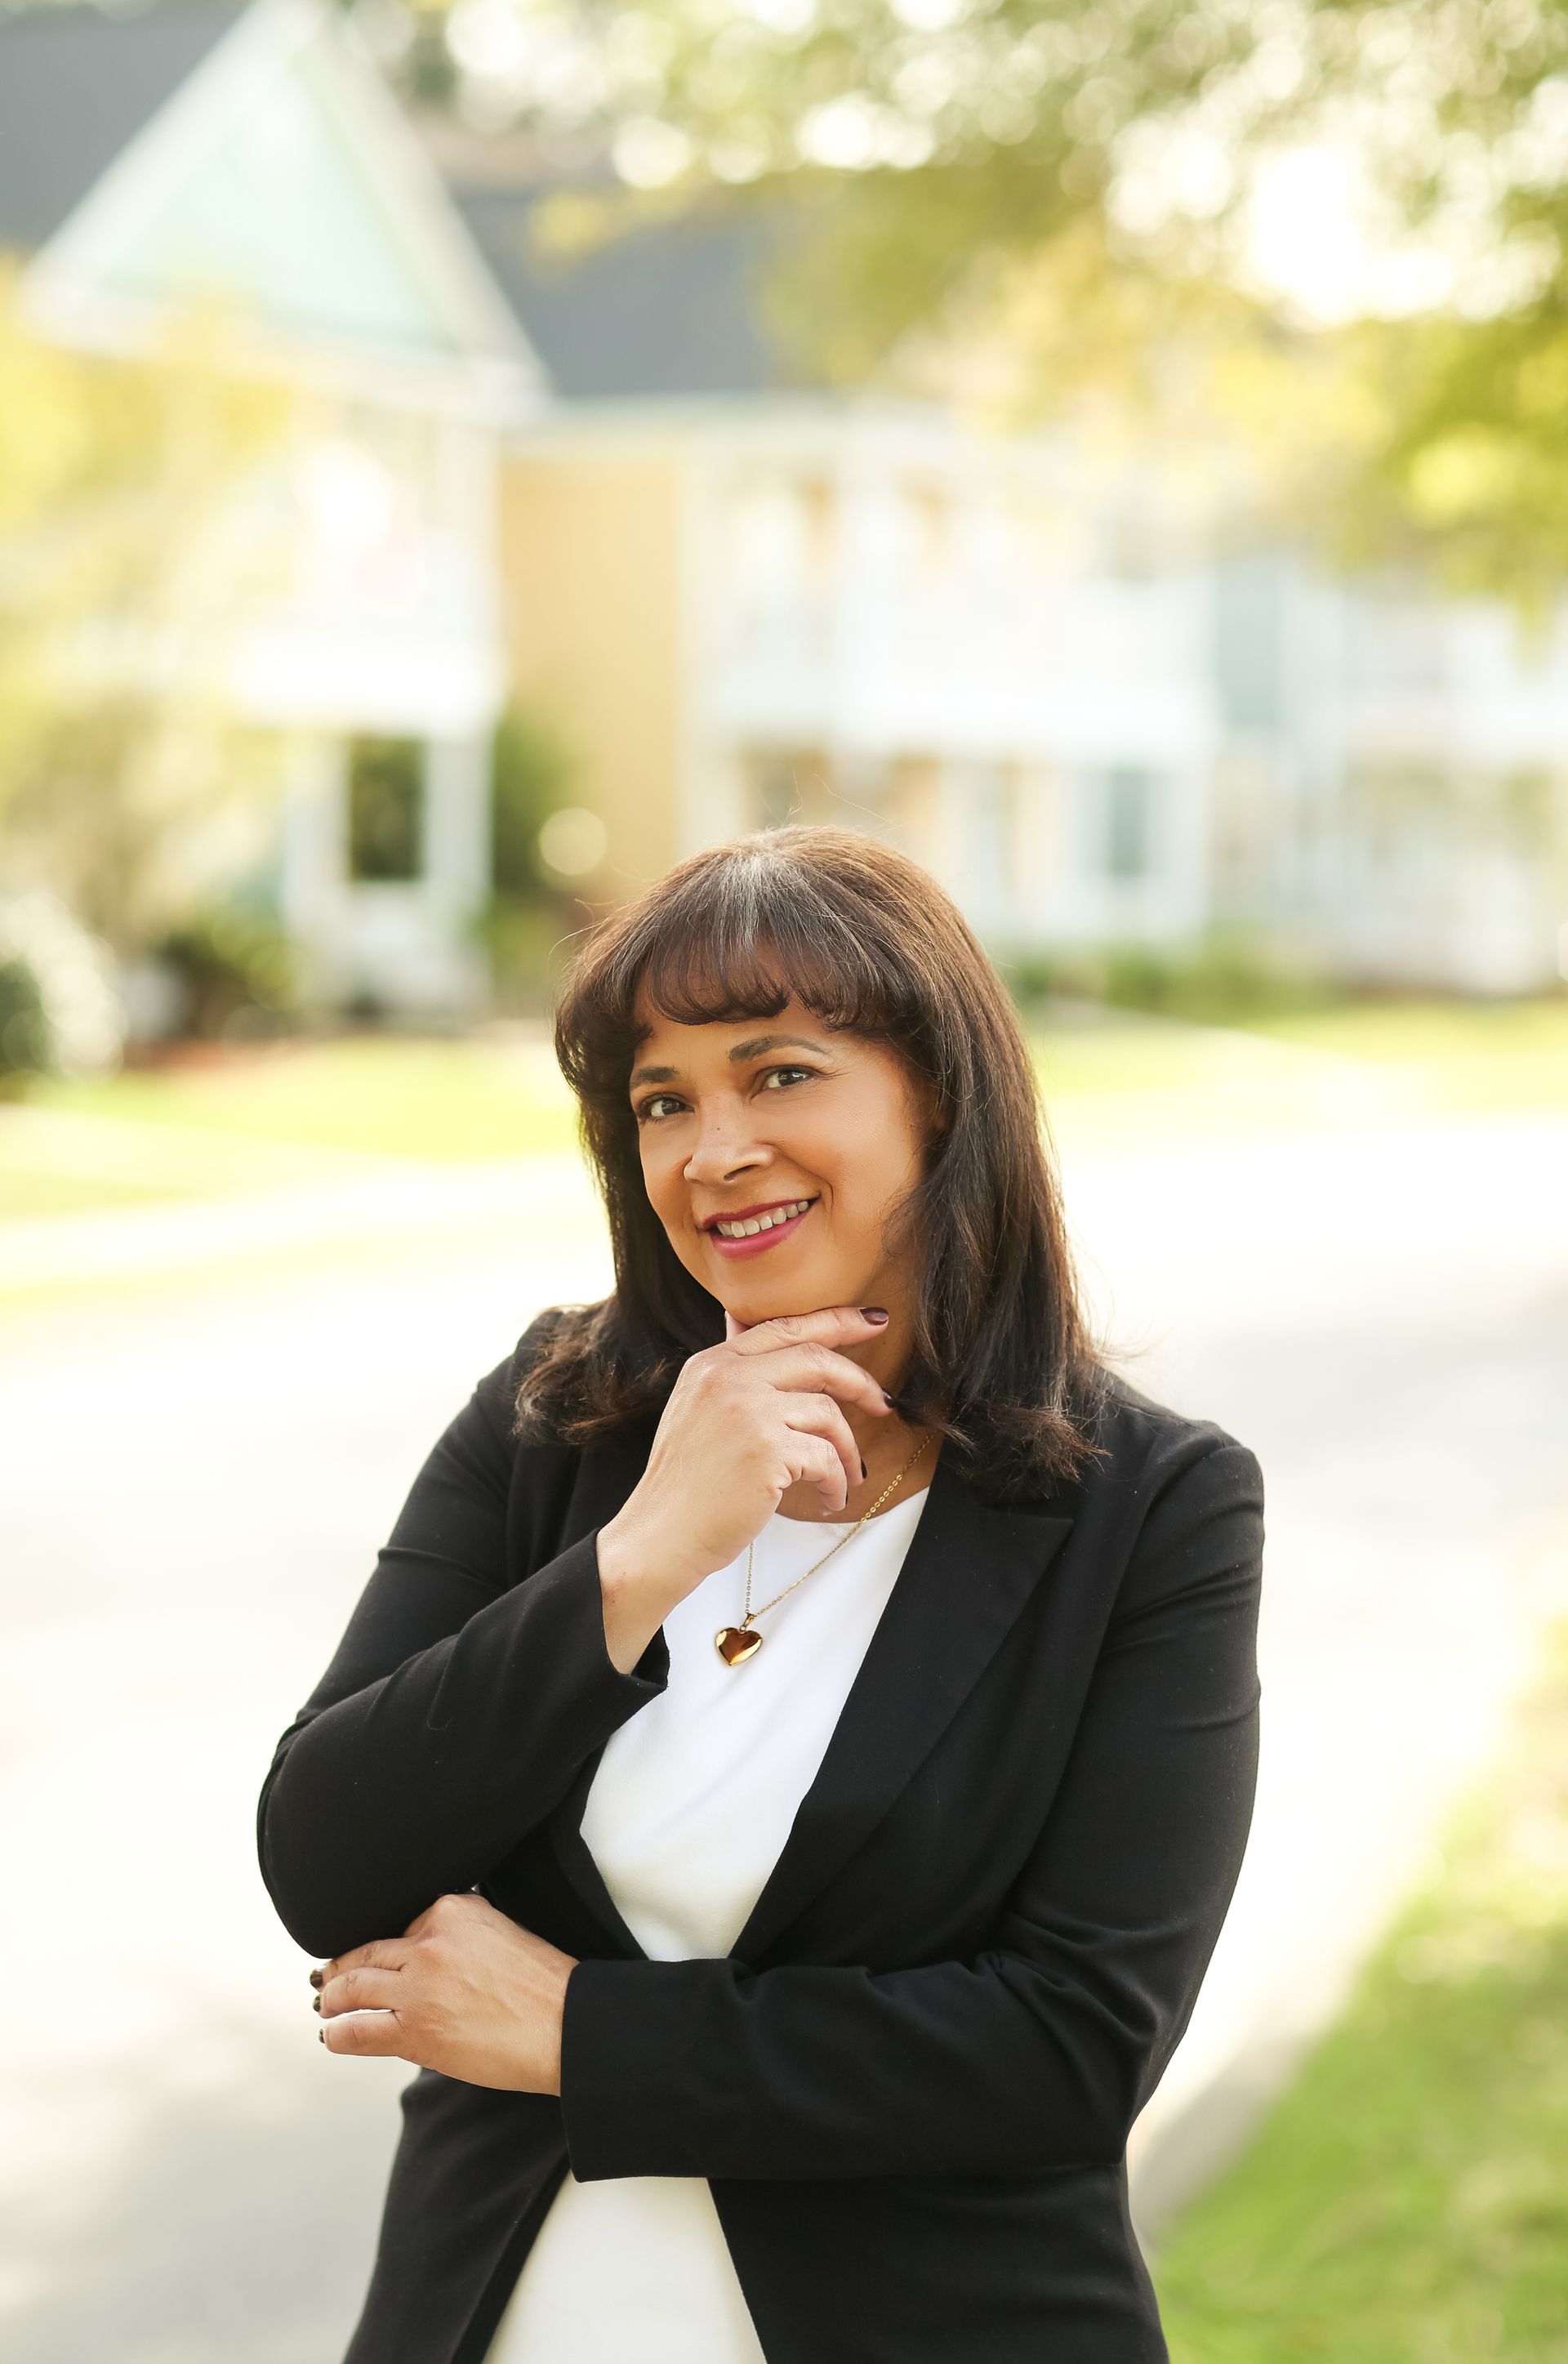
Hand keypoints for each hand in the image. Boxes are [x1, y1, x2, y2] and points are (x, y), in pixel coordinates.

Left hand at [315, 1892, 576, 2092]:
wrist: (564, 2024)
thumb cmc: (546, 1986)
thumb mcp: (503, 1932)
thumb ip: (463, 1935)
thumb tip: (433, 1956)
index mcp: (454, 1909)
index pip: (403, 1924)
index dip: (389, 1948)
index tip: (378, 1960)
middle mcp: (428, 1941)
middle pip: (370, 1951)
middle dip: (345, 1966)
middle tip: (330, 1977)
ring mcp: (417, 1985)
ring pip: (354, 1987)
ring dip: (334, 1997)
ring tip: (326, 2005)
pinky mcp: (413, 2029)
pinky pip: (357, 2030)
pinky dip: (338, 2032)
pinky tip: (332, 2033)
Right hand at [595, 1304, 894, 1671]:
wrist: (661, 1536)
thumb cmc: (684, 1486)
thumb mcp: (697, 1411)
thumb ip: (734, 1378)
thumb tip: (775, 1349)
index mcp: (711, 1363)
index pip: (783, 1326)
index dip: (835, 1319)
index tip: (872, 1319)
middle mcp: (727, 1377)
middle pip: (815, 1357)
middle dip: (858, 1380)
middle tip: (882, 1402)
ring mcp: (748, 1410)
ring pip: (827, 1412)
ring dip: (847, 1448)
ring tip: (849, 1474)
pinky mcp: (767, 1449)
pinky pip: (825, 1456)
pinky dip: (837, 1480)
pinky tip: (830, 1496)